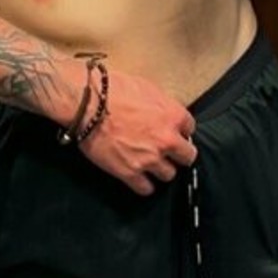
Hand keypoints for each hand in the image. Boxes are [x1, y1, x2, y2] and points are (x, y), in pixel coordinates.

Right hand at [75, 67, 196, 196]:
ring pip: (168, 175)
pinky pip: (146, 189)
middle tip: (167, 151)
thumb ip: (162, 105)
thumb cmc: (113, 90)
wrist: (87, 103)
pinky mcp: (129, 172)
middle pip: (187, 157)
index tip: (171, 131)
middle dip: (178, 154)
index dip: (179, 130)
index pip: (190, 129)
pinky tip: (139, 177)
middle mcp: (166, 140)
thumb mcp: (147, 88)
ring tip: (150, 163)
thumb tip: (164, 113)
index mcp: (173, 116)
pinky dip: (144, 185)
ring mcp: (149, 159)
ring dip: (161, 169)